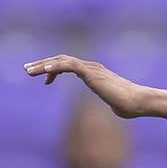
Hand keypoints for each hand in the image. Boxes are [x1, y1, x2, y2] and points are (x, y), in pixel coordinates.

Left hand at [24, 55, 146, 118]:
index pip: (70, 65)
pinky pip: (70, 66)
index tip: (44, 79)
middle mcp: (92, 67)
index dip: (55, 69)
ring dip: (44, 65)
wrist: (138, 102)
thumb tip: (116, 107)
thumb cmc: (129, 105)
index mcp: (96, 73)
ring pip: (63, 61)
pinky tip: (45, 72)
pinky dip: (56, 67)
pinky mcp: (92, 74)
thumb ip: (111, 101)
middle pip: (62, 60)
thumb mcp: (115, 103)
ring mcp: (92, 69)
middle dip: (43, 64)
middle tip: (27, 69)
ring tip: (29, 71)